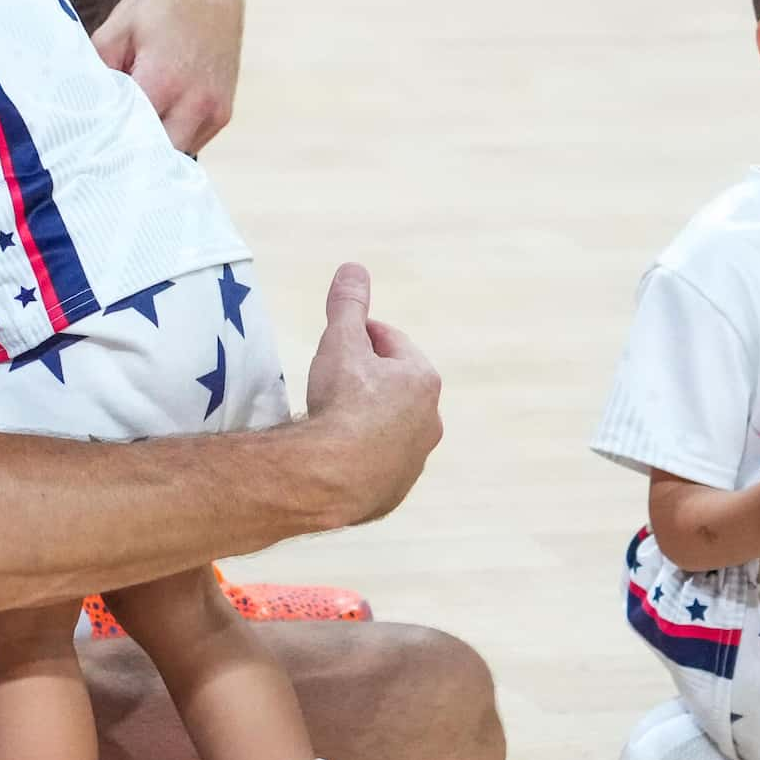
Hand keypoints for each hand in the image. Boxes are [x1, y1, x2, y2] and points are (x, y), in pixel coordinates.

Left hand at [91, 0, 242, 152]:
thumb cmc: (153, 7)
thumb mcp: (114, 33)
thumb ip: (97, 76)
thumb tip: (84, 115)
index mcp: (163, 81)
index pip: (129, 137)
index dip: (108, 145)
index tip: (88, 150)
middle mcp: (195, 101)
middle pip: (155, 156)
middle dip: (131, 156)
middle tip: (106, 151)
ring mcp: (215, 110)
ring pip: (176, 154)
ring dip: (154, 150)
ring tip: (131, 133)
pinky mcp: (224, 113)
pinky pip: (193, 143)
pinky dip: (172, 138)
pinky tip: (155, 122)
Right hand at [299, 263, 440, 528]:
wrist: (329, 477)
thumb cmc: (340, 404)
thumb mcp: (341, 342)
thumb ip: (349, 305)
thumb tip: (353, 269)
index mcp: (423, 380)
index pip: (390, 342)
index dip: (360, 336)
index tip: (338, 340)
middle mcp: (430, 421)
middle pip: (394, 386)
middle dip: (367, 378)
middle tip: (332, 378)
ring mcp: (413, 460)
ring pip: (389, 428)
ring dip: (367, 419)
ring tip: (332, 418)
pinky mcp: (394, 491)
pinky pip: (377, 464)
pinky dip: (361, 455)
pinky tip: (336, 453)